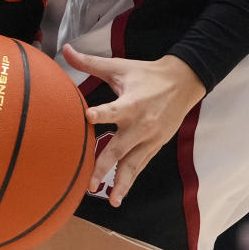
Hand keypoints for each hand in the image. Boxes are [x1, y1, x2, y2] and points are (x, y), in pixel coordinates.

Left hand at [62, 44, 205, 205]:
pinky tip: (118, 196)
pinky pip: (140, 165)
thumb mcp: (119, 67)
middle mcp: (141, 124)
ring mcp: (149, 138)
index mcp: (132, 102)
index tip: (87, 117)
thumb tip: (65, 50)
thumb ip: (90, 62)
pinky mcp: (155, 146)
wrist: (183, 83)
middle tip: (90, 182)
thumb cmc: (146, 74)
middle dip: (105, 165)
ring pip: (133, 164)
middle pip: (120, 147)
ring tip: (110, 200)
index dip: (101, 114)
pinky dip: (130, 180)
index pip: (114, 109)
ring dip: (121, 182)